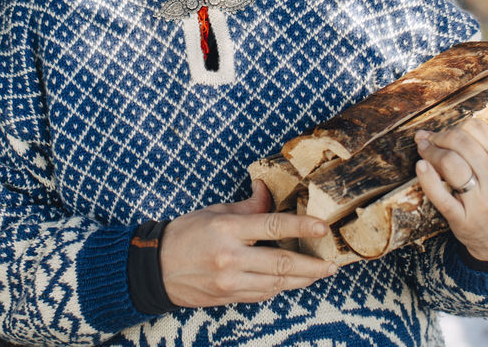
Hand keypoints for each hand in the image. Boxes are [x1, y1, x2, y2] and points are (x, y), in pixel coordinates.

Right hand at [159, 181, 339, 306]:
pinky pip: (262, 294)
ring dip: (302, 280)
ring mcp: (229, 282)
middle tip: (333, 263)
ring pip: (276, 284)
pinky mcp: (228, 297)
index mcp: (227, 230)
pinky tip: (293, 282)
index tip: (323, 227)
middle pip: (281, 263)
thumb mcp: (214, 211)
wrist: (155, 268)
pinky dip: (280, 288)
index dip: (301, 226)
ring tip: (321, 273)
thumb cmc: (184, 234)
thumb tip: (267, 190)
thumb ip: (247, 206)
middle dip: (312, 265)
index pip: (272, 226)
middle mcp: (230, 258)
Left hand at [414, 115, 487, 261]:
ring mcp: (479, 202)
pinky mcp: (462, 220)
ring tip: (424, 147)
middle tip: (434, 138)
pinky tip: (421, 166)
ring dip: (430, 150)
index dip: (461, 125)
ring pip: (448, 163)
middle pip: (460, 142)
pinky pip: (439, 196)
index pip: (478, 129)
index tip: (455, 131)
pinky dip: (426, 178)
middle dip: (442, 135)